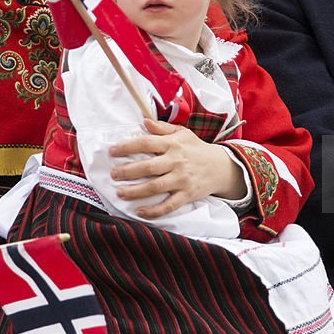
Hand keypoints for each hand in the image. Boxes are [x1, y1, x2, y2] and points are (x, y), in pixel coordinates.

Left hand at [108, 118, 245, 218]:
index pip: (147, 142)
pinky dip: (154, 210)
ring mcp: (182, 179)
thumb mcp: (182, 133)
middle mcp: (176, 161)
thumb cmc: (197, 149)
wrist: (222, 166)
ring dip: (135, 191)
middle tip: (113, 174)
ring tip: (120, 192)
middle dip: (128, 171)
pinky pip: (169, 205)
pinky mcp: (187, 194)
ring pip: (155, 187)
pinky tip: (140, 211)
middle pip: (148, 167)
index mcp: (173, 144)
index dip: (127, 147)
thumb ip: (162, 128)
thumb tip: (144, 121)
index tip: (112, 151)